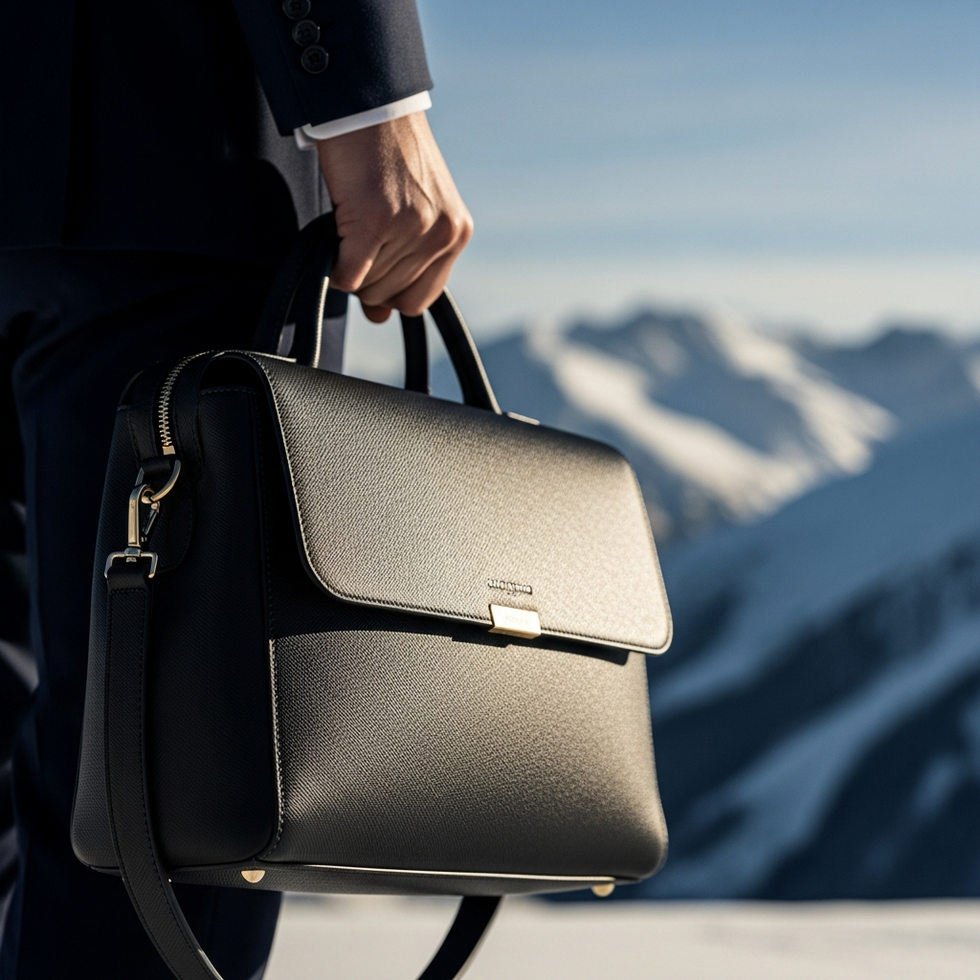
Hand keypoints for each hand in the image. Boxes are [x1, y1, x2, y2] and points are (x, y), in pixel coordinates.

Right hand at [315, 112, 472, 322]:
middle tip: (355, 244)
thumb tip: (380, 318)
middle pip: (391, 297)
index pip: (420, 300)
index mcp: (456, 233)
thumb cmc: (387, 157)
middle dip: (367, 280)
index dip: (391, 293)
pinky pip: (349, 276)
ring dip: (350, 268)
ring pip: (368, 287)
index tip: (374, 270)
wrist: (368, 108)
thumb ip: (405, 266)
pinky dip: (334, 269)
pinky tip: (334, 244)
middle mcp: (441, 233)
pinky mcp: (377, 220)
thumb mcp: (413, 211)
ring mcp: (411, 227)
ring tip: (350, 229)